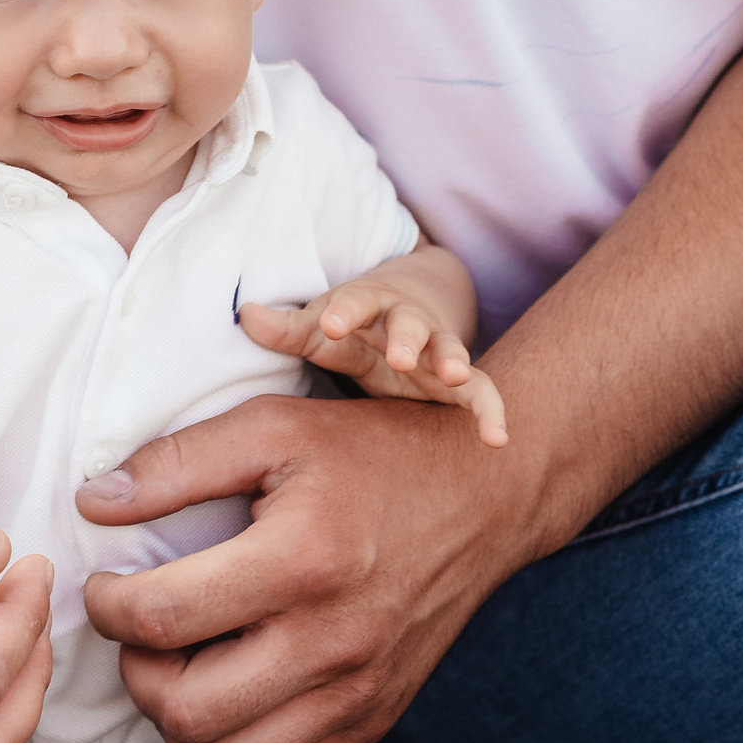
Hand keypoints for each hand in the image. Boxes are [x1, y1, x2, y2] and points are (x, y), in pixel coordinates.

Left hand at [76, 393, 534, 742]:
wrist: (487, 498)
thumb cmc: (373, 454)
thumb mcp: (274, 428)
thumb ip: (176, 463)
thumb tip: (91, 504)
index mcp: (303, 561)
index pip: (163, 619)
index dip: (107, 606)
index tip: (108, 583)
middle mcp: (333, 641)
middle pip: (186, 709)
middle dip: (136, 672)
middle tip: (140, 629)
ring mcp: (357, 693)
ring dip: (175, 722)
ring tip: (177, 665)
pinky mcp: (372, 720)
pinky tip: (222, 695)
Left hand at [240, 279, 507, 446]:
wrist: (413, 307)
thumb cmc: (352, 324)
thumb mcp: (320, 325)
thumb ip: (286, 327)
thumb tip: (245, 314)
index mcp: (369, 305)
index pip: (355, 303)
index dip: (343, 312)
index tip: (329, 322)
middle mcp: (408, 323)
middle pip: (410, 324)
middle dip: (408, 338)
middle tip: (403, 354)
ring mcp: (438, 350)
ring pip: (451, 351)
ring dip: (456, 362)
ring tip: (457, 375)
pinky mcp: (459, 381)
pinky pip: (481, 393)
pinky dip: (491, 412)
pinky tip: (498, 439)